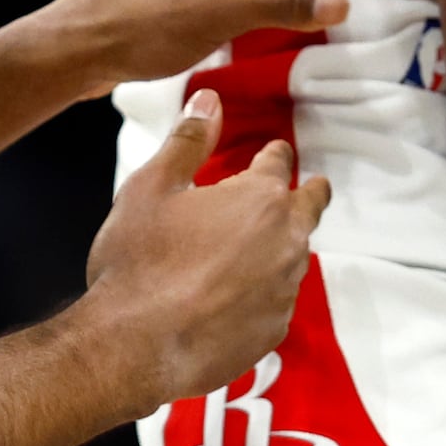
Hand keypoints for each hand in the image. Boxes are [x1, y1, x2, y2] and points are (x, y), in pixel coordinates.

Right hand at [81, 93, 329, 413]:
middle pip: (310, 207)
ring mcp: (284, 290)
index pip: (279, 162)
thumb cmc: (139, 261)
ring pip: (292, 258)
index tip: (272, 154)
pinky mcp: (274, 331)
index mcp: (260, 198)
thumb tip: (209, 99)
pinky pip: (274, 302)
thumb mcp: (151, 188)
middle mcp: (286, 241)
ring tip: (248, 253)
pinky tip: (228, 302)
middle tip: (309, 189)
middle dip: (308, 194)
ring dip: (277, 249)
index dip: (272, 156)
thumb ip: (188, 141)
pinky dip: (259, 295)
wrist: (135, 346)